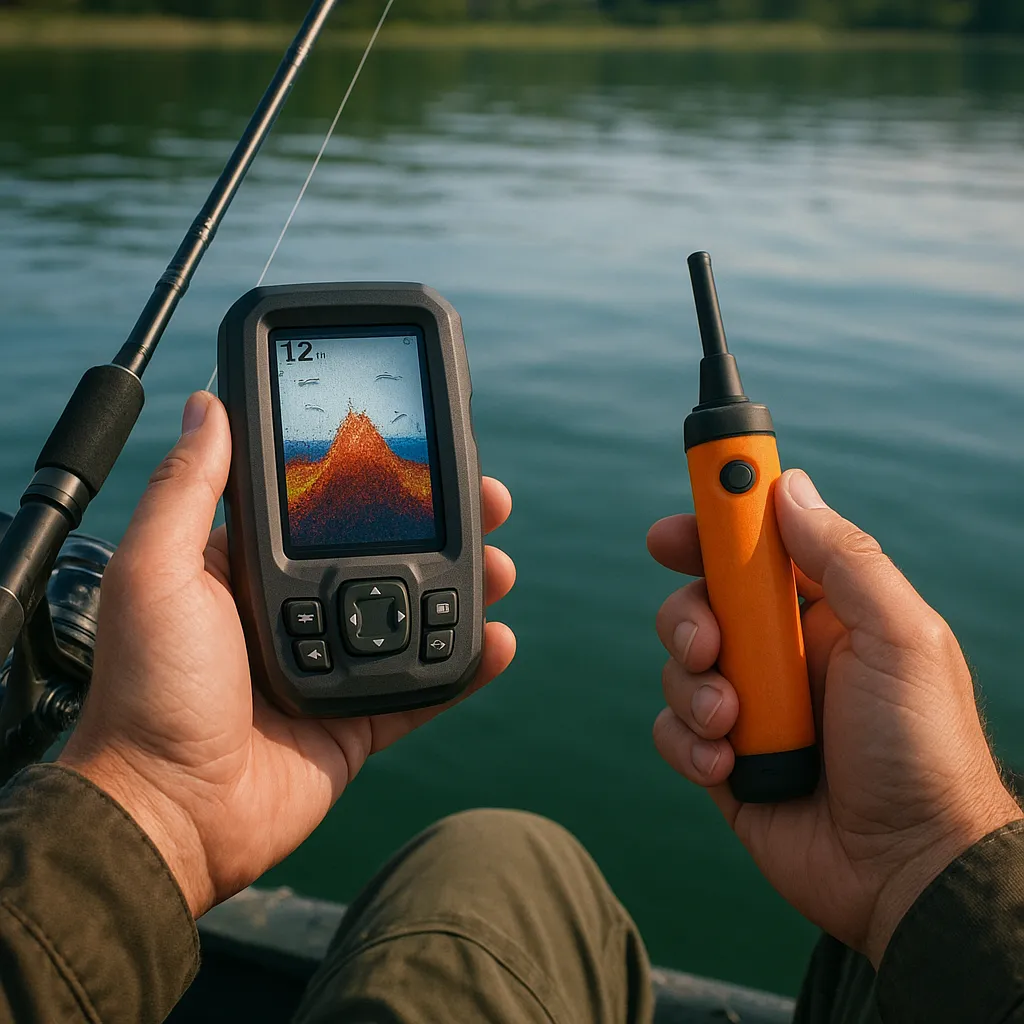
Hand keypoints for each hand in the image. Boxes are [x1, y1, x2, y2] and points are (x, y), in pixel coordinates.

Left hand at [60, 391, 516, 918]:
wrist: (165, 817)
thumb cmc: (147, 691)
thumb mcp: (155, 572)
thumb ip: (188, 489)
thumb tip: (208, 403)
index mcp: (253, 567)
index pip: (332, 505)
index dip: (383, 478)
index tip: (427, 453)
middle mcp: (298, 607)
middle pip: (391, 552)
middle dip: (446, 524)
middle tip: (491, 503)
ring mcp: (334, 662)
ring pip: (417, 612)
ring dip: (467, 586)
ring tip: (501, 568)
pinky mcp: (358, 717)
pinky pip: (424, 686)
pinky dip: (465, 665)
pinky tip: (497, 641)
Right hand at [647, 469, 1019, 965]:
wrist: (909, 871)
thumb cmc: (921, 749)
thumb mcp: (899, 636)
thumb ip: (843, 559)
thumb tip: (788, 488)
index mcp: (824, 613)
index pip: (755, 551)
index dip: (711, 531)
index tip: (673, 530)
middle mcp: (780, 654)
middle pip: (700, 602)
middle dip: (689, 618)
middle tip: (709, 644)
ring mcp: (750, 708)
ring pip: (678, 666)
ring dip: (695, 690)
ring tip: (734, 725)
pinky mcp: (722, 761)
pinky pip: (672, 730)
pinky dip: (689, 743)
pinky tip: (729, 766)